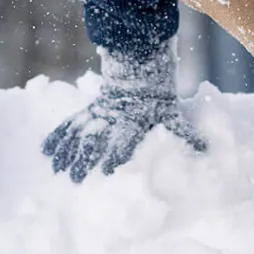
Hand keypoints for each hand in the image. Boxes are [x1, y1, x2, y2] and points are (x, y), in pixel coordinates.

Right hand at [42, 44, 205, 181]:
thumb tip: (207, 149)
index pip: (124, 138)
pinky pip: (69, 124)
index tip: (108, 169)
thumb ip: (185, 134)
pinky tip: (45, 152)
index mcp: (134, 121)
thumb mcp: (172, 116)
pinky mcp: (87, 112)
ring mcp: (97, 114)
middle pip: (96, 136)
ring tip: (58, 171)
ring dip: (67, 152)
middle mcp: (112, 118)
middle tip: (77, 179)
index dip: (116, 152)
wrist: (139, 74)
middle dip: (85, 157)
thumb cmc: (158, 103)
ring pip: (78, 131)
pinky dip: (57, 137)